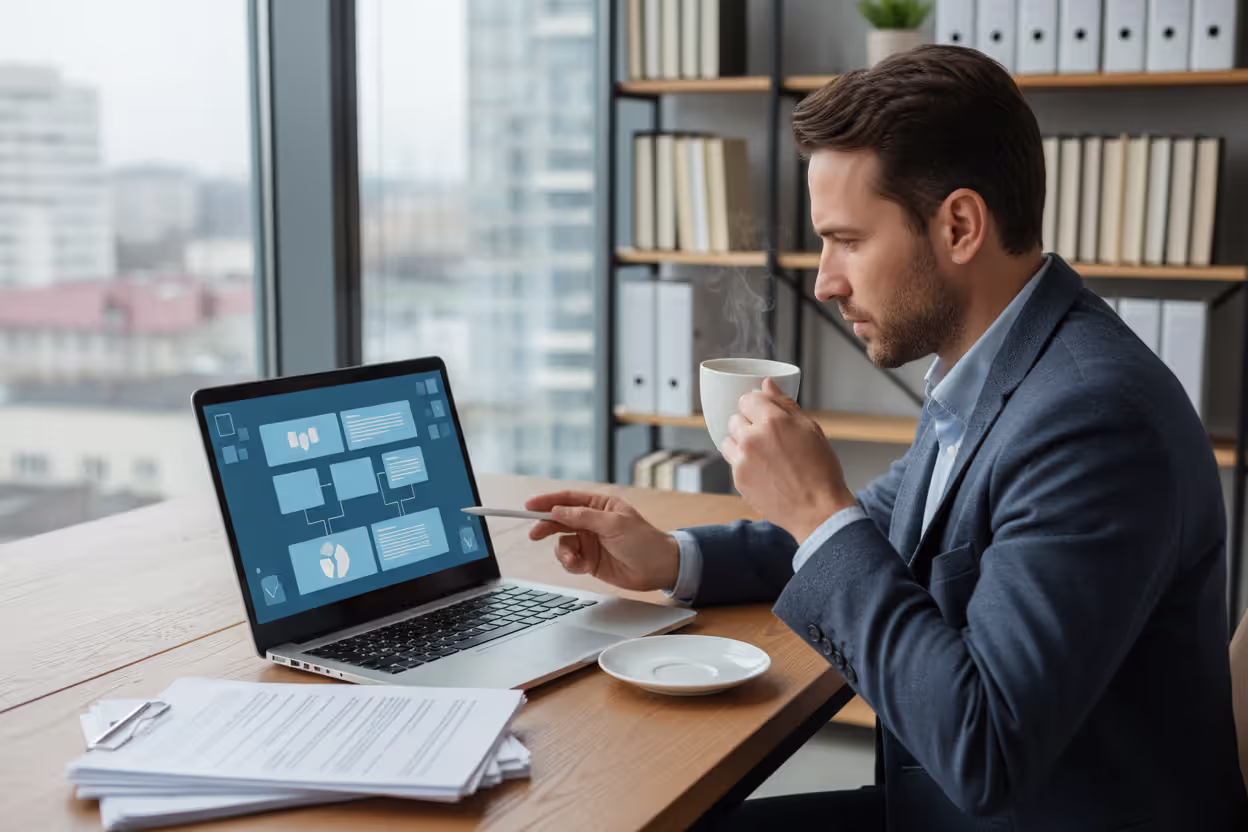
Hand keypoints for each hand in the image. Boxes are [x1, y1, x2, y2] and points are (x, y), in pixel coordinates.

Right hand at [525, 491, 679, 591]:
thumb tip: (557, 511)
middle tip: (534, 534)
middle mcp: (591, 521)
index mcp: (599, 505)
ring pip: (562, 543)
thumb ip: (583, 517)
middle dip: (546, 527)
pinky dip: (570, 563)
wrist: (658, 569)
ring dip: (562, 552)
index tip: (529, 505)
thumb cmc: (643, 541)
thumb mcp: (614, 524)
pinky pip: (569, 559)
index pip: (568, 499)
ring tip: (572, 559)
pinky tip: (580, 566)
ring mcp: (589, 541)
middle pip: (559, 520)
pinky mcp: (589, 560)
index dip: (547, 501)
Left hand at [722, 378, 856, 543]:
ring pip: (729, 440)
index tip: (764, 415)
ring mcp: (742, 459)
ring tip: (764, 456)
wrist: (818, 510)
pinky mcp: (738, 479)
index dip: (756, 406)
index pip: (748, 399)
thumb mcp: (810, 429)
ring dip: (741, 444)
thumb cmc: (821, 471)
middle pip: (735, 419)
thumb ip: (785, 404)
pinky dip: (743, 463)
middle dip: (748, 425)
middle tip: (769, 440)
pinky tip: (763, 471)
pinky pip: (732, 462)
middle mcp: (752, 437)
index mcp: (772, 420)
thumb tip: (767, 384)